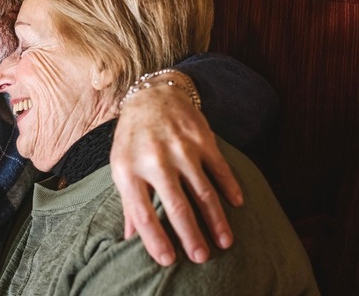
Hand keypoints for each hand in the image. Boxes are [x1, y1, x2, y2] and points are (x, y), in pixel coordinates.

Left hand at [110, 75, 243, 265]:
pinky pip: (220, 168)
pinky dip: (230, 188)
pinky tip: (237, 205)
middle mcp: (155, 159)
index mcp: (129, 170)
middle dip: (191, 235)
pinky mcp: (202, 139)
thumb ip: (128, 203)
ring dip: (216, 219)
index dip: (155, 239)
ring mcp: (181, 148)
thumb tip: (128, 239)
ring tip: (224, 242)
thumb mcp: (121, 167)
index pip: (142, 212)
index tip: (168, 261)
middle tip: (201, 257)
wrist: (152, 96)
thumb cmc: (133, 139)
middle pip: (176, 206)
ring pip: (203, 191)